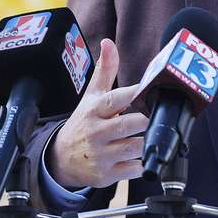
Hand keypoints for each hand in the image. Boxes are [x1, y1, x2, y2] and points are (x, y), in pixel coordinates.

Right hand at [46, 38, 148, 188]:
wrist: (61, 159)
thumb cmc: (84, 122)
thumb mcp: (92, 96)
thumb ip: (105, 70)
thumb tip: (108, 42)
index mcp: (95, 110)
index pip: (116, 99)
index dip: (134, 93)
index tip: (150, 88)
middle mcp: (96, 132)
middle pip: (130, 124)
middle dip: (146, 120)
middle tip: (156, 115)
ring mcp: (101, 155)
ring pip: (135, 147)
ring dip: (149, 141)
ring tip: (152, 134)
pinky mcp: (106, 174)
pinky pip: (134, 169)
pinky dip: (144, 163)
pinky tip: (144, 154)